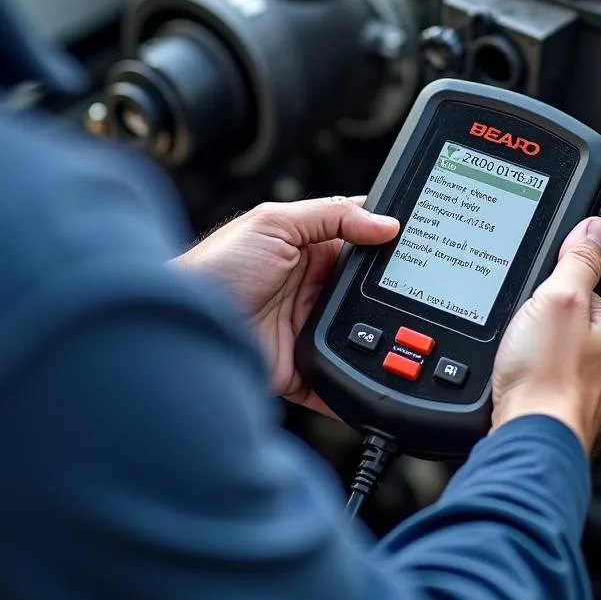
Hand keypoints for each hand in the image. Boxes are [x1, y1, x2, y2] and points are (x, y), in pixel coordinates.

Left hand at [173, 197, 399, 414]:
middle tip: (420, 295)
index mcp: (306, 248)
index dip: (386, 242)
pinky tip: (373, 381)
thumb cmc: (213, 269)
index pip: (358, 241)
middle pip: (365, 291)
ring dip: (378, 339)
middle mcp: (309, 287)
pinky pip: (337, 379)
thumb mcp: (272, 223)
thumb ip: (330, 215)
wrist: (180, 331)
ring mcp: (306, 328)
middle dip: (389, 295)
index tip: (419, 244)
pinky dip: (355, 384)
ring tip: (404, 340)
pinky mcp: (300, 368)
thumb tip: (384, 222)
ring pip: (359, 336)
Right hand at [491, 217, 600, 453]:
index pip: (580, 291)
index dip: (549, 288)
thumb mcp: (559, 299)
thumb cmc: (545, 376)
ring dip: (535, 355)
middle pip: (566, 324)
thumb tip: (595, 228)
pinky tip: (517, 382)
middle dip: (540, 323)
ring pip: (556, 357)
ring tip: (515, 358)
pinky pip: (544, 384)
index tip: (530, 296)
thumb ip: (578, 262)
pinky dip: (530, 381)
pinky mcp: (561, 413)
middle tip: (517, 330)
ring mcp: (586, 392)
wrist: (529, 438)